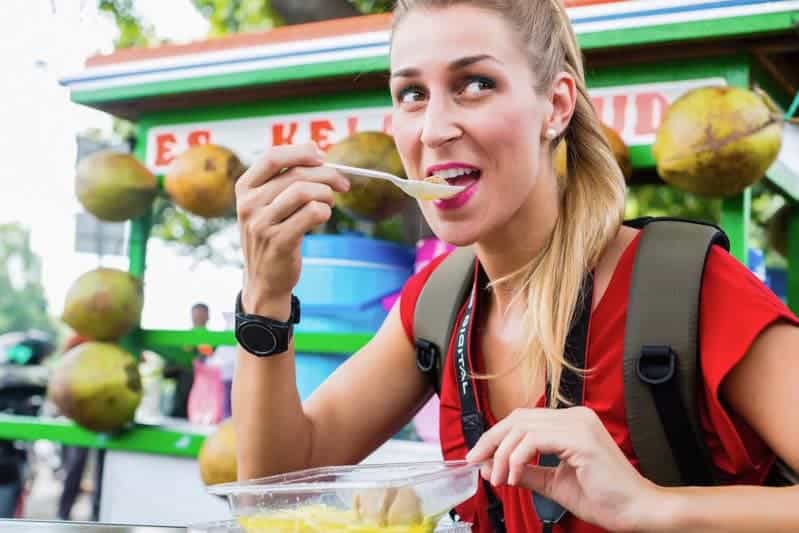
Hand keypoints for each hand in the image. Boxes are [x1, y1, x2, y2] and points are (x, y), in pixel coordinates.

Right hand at [235, 143, 348, 315]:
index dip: (300, 152)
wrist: (263, 279)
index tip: (321, 156)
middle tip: (342, 183)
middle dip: (326, 174)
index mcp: (245, 189)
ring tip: (330, 202)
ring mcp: (261, 224)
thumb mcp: (266, 205)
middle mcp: (249, 204)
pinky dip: (324, 210)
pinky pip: (311, 213)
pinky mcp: (278, 241)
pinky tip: (324, 215)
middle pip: (295, 174)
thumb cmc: (272, 235)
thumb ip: (284, 179)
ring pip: (304, 191)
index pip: (272, 157)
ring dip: (326, 193)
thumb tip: (314, 148)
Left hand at [465, 406, 658, 532]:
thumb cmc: (605, 499)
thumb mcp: (554, 483)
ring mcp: (579, 424)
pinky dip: (518, 457)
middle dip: (492, 440)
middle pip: (518, 418)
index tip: (480, 457)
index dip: (496, 436)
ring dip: (503, 454)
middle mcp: (575, 416)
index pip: (523, 419)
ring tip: (500, 478)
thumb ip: (526, 472)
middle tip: (477, 462)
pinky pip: (534, 439)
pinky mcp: (580, 438)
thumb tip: (493, 467)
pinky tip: (515, 475)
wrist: (638, 511)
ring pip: (522, 427)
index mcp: (571, 422)